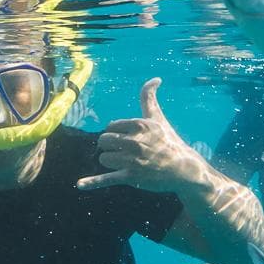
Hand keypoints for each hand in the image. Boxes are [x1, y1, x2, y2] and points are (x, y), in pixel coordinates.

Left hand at [86, 79, 210, 194]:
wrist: (183, 169)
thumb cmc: (169, 142)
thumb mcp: (158, 118)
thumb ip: (149, 98)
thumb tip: (155, 78)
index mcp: (139, 125)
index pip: (110, 127)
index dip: (116, 133)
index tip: (128, 138)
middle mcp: (135, 141)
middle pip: (104, 141)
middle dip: (110, 146)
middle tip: (123, 151)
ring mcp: (132, 160)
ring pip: (104, 158)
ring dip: (110, 161)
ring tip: (124, 163)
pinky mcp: (131, 177)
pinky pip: (107, 178)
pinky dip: (93, 182)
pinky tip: (80, 184)